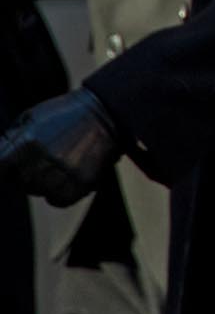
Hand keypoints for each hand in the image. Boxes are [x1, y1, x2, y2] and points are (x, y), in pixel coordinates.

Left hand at [0, 88, 119, 205]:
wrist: (106, 113)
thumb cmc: (66, 113)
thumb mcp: (31, 118)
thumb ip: (10, 140)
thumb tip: (0, 159)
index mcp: (25, 144)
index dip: (6, 167)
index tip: (11, 165)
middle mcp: (39, 163)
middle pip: (18, 182)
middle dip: (25, 171)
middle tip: (46, 154)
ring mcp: (59, 177)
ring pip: (37, 191)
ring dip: (44, 180)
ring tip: (60, 160)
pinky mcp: (78, 186)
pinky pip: (56, 200)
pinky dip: (59, 192)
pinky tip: (67, 174)